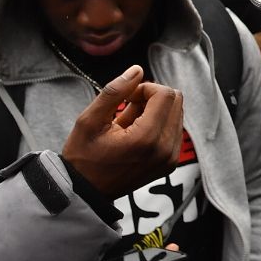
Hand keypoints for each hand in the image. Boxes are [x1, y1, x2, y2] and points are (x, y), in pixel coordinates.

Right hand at [61, 65, 183, 198]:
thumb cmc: (83, 157)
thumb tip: (137, 70)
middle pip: (176, 101)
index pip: (166, 94)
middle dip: (153, 97)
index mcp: (146, 138)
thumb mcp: (89, 120)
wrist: (86, 191)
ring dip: (155, 111)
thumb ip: (115, 92)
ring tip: (129, 124)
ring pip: (177, 113)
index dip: (146, 88)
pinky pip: (174, 130)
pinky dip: (158, 125)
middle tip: (128, 108)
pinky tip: (136, 134)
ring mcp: (170, 158)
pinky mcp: (171, 163)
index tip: (127, 98)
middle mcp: (165, 149)